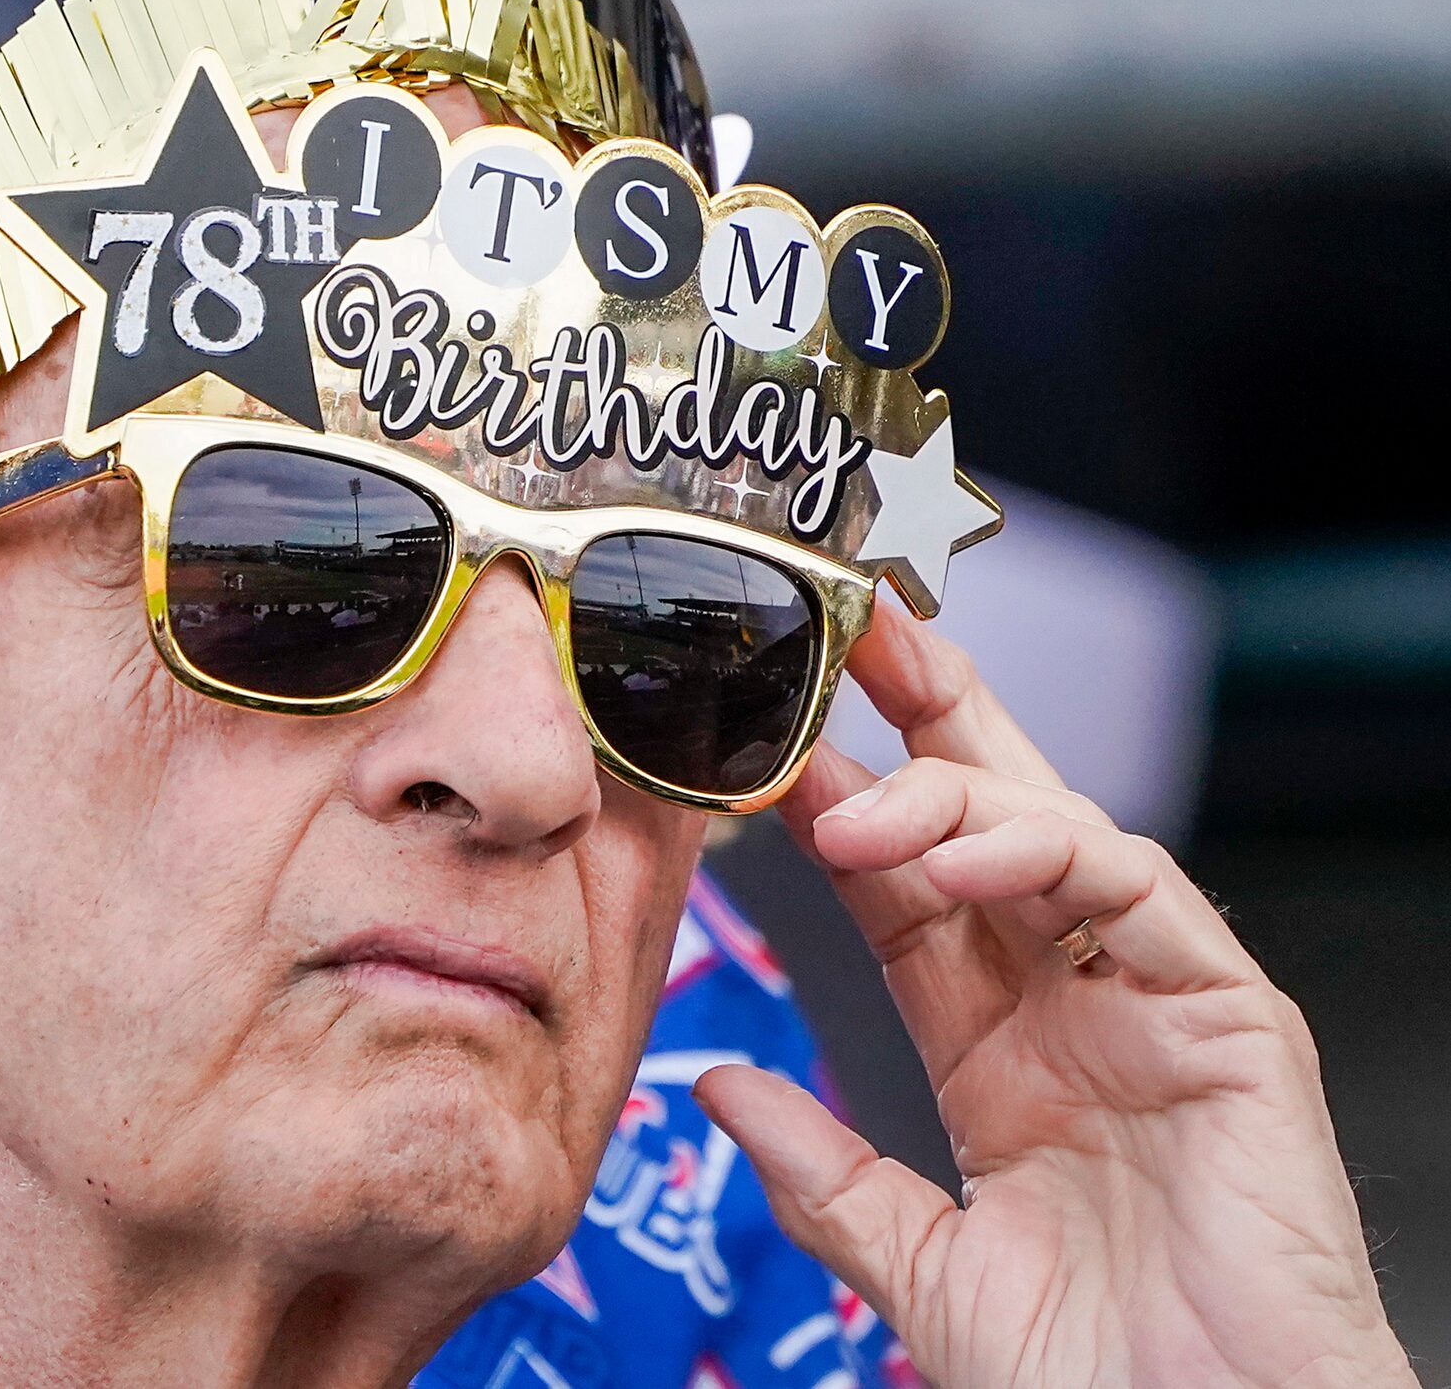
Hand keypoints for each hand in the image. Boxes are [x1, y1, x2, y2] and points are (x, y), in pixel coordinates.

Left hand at [693, 610, 1412, 1388]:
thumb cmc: (1093, 1378)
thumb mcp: (914, 1264)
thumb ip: (822, 1172)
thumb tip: (717, 1087)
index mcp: (995, 1048)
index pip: (904, 886)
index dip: (835, 804)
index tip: (756, 739)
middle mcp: (1074, 1004)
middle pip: (989, 815)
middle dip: (920, 714)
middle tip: (838, 633)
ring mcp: (1154, 1003)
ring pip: (1055, 831)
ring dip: (949, 798)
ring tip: (851, 811)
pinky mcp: (1231, 1018)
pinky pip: (1138, 890)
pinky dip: (1046, 854)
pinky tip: (958, 859)